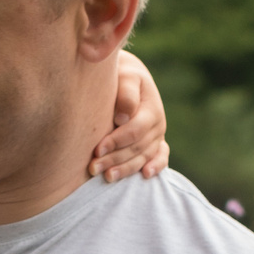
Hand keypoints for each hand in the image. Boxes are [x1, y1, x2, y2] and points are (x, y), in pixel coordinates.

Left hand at [90, 50, 170, 182]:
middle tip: (93, 168)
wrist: (128, 76)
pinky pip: (160, 157)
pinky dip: (156, 167)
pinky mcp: (156, 143)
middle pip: (137, 147)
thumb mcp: (125, 77)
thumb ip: (125, 94)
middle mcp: (157, 124)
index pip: (135, 130)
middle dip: (115, 159)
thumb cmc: (121, 76)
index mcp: (151, 108)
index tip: (97, 149)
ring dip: (126, 168)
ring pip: (144, 156)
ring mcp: (158, 135)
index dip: (116, 142)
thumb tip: (123, 117)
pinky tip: (146, 175)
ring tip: (107, 177)